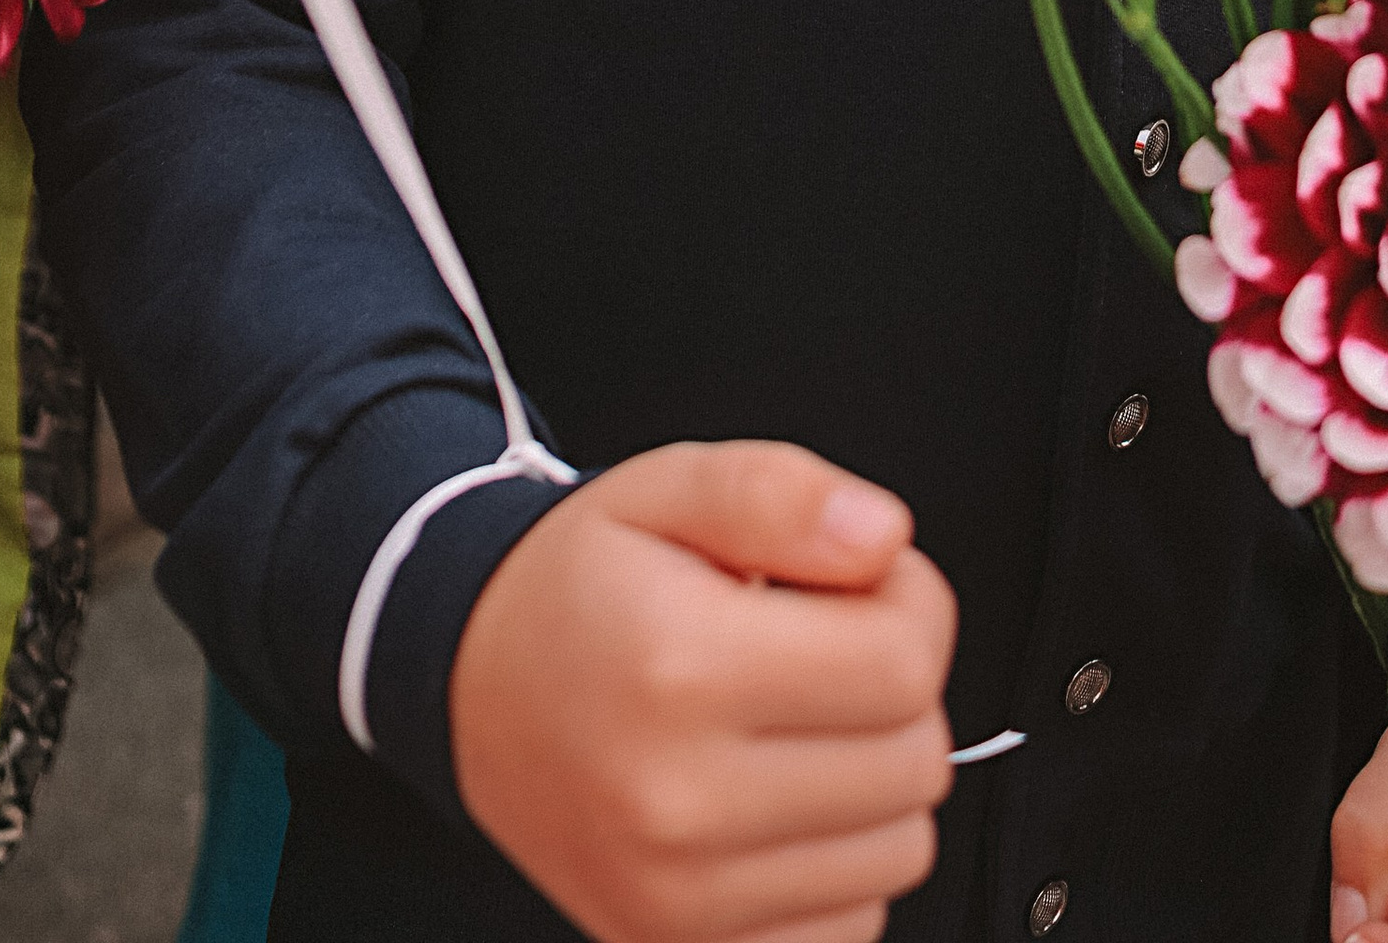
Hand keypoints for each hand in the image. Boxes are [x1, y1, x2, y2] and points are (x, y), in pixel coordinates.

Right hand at [451, 441, 957, 942]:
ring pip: (898, 851)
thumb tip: (881, 537)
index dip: (909, 602)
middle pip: (914, 760)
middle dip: (895, 688)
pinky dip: (839, 862)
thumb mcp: (670, 488)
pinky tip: (778, 798)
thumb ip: (782, 493)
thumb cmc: (581, 586)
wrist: (473, 685)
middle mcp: (680, 799)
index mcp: (682, 666)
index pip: (905, 662)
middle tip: (819, 648)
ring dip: (874, 780)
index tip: (861, 585)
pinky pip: (853, 924)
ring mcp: (682, 896)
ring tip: (794, 720)